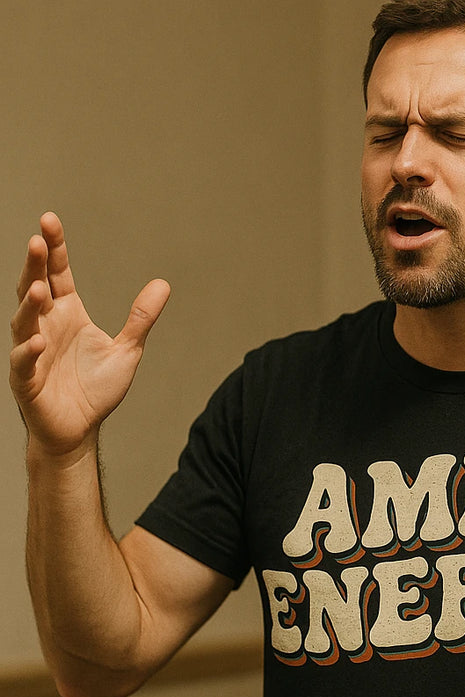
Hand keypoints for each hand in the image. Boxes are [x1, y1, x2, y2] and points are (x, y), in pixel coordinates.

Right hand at [10, 212, 169, 457]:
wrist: (79, 430)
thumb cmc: (95, 389)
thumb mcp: (126, 350)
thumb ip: (140, 318)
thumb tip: (163, 284)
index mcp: (67, 315)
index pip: (57, 275)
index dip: (54, 250)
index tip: (50, 221)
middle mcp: (46, 327)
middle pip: (34, 289)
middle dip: (34, 266)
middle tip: (38, 240)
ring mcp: (33, 353)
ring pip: (25, 322)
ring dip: (30, 305)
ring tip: (38, 288)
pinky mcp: (27, 381)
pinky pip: (24, 363)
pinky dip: (30, 351)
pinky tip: (39, 341)